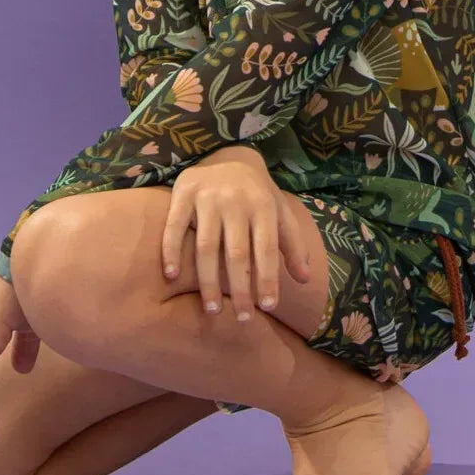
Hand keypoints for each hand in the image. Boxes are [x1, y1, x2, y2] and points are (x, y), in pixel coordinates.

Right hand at [161, 145, 311, 321]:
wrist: (227, 155)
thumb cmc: (256, 194)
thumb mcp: (279, 211)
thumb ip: (292, 244)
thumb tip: (304, 279)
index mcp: (263, 206)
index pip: (267, 249)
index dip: (268, 278)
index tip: (268, 307)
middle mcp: (236, 200)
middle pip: (237, 253)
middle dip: (240, 289)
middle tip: (242, 319)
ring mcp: (208, 196)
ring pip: (206, 246)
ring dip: (208, 280)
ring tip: (212, 309)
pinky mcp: (183, 192)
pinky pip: (174, 226)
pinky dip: (171, 250)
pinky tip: (171, 275)